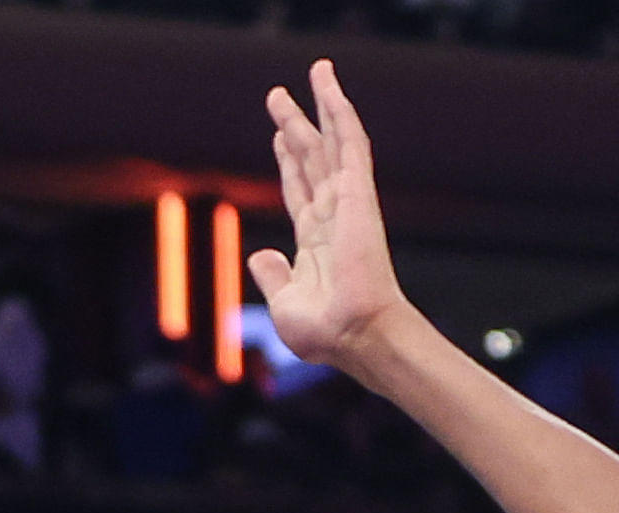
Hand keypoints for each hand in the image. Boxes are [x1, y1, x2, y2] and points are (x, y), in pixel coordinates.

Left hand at [248, 63, 416, 379]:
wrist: (355, 334)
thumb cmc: (325, 335)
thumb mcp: (284, 304)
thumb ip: (272, 276)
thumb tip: (259, 254)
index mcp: (315, 243)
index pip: (299, 190)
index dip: (288, 163)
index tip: (280, 136)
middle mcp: (332, 216)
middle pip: (311, 158)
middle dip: (295, 125)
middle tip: (278, 95)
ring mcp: (347, 202)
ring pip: (331, 142)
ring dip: (321, 105)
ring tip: (313, 70)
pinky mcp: (359, 193)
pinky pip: (350, 143)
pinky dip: (341, 113)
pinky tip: (331, 87)